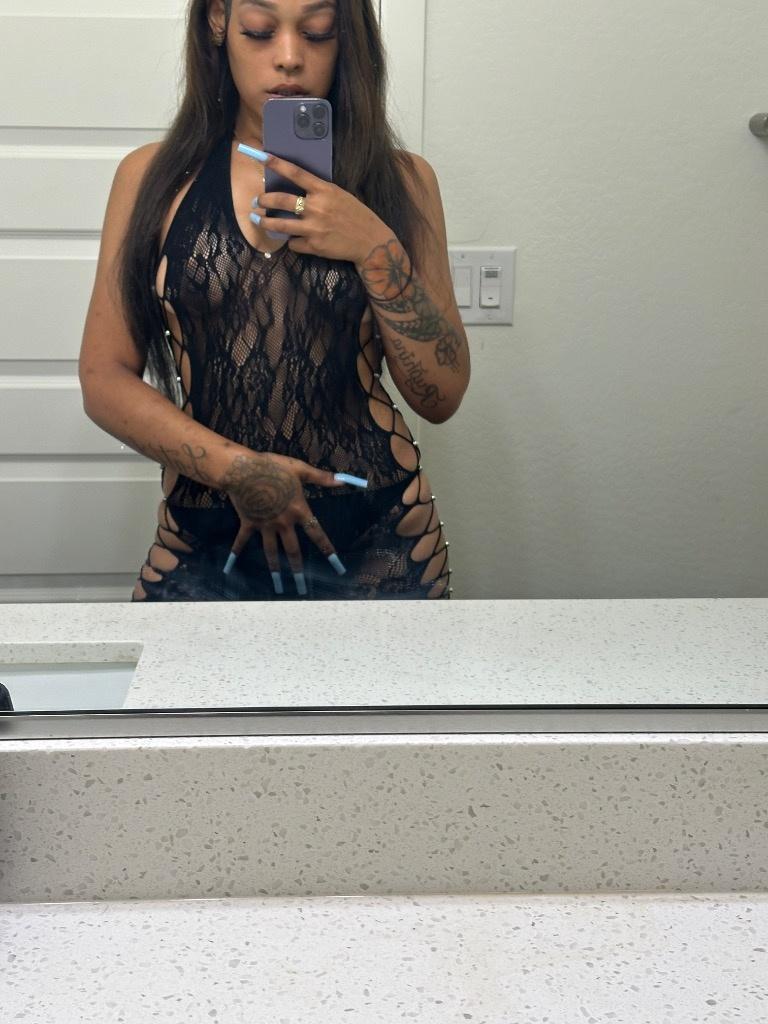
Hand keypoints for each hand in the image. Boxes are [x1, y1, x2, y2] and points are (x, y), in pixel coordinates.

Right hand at [220, 451, 346, 594]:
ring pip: (271, 552)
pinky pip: (242, 541)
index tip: (337, 566)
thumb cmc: (272, 467)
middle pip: (293, 551)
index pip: (317, 534)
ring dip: (275, 569)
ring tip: (278, 585)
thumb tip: (344, 481)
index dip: (328, 550)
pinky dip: (235, 553)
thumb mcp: (300, 470)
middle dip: (298, 570)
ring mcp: (265, 525)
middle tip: (302, 588)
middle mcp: (283, 523)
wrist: (243, 470)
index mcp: (298, 511)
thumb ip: (322, 478)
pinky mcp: (249, 523)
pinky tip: (229, 567)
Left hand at [246, 151, 391, 264]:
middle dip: (264, 200)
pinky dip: (292, 242)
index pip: (296, 173)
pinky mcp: (314, 246)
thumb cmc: (356, 216)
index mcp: (324, 190)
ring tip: (259, 219)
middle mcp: (317, 208)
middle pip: (281, 200)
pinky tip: (296, 240)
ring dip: (265, 222)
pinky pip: (293, 243)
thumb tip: (297, 191)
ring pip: (280, 225)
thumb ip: (319, 192)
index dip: (277, 164)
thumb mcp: (340, 196)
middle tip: (259, 201)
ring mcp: (314, 228)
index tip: (262, 157)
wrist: (370, 242)